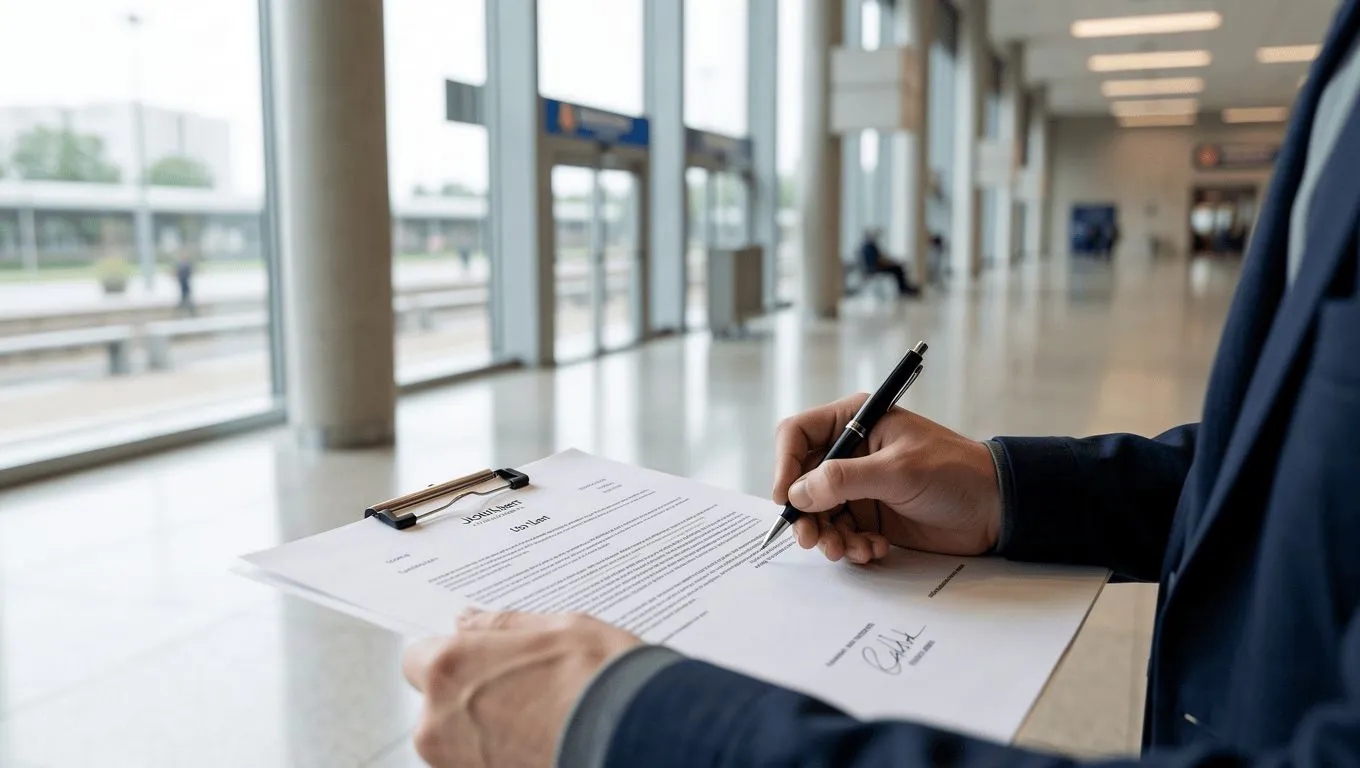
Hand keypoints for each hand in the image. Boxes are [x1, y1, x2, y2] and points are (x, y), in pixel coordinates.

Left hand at [402, 610, 641, 767]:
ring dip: (485, 730)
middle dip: (469, 695)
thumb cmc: (599, 682)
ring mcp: (458, 764)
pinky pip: (478, 763)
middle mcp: (440, 721)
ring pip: (457, 740)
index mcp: (450, 667)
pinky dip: (502, 755)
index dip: (453, 656)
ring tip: (541, 718)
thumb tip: (469, 621)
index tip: (479, 657)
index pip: (419, 657)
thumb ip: (501, 626)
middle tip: (522, 688)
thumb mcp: (558, 628)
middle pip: (436, 704)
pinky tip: (541, 742)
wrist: (636, 739)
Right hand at [773, 394, 1001, 563]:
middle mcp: (851, 452)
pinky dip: (851, 546)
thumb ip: (845, 480)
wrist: (995, 509)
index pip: (798, 435)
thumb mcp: (898, 471)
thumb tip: (798, 493)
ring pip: (819, 513)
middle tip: (813, 539)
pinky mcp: (870, 515)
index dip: (785, 464)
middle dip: (805, 513)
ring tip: (852, 549)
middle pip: (802, 481)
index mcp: (855, 422)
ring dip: (829, 536)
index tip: (786, 498)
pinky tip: (875, 549)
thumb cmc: (955, 473)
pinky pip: (841, 533)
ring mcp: (859, 486)